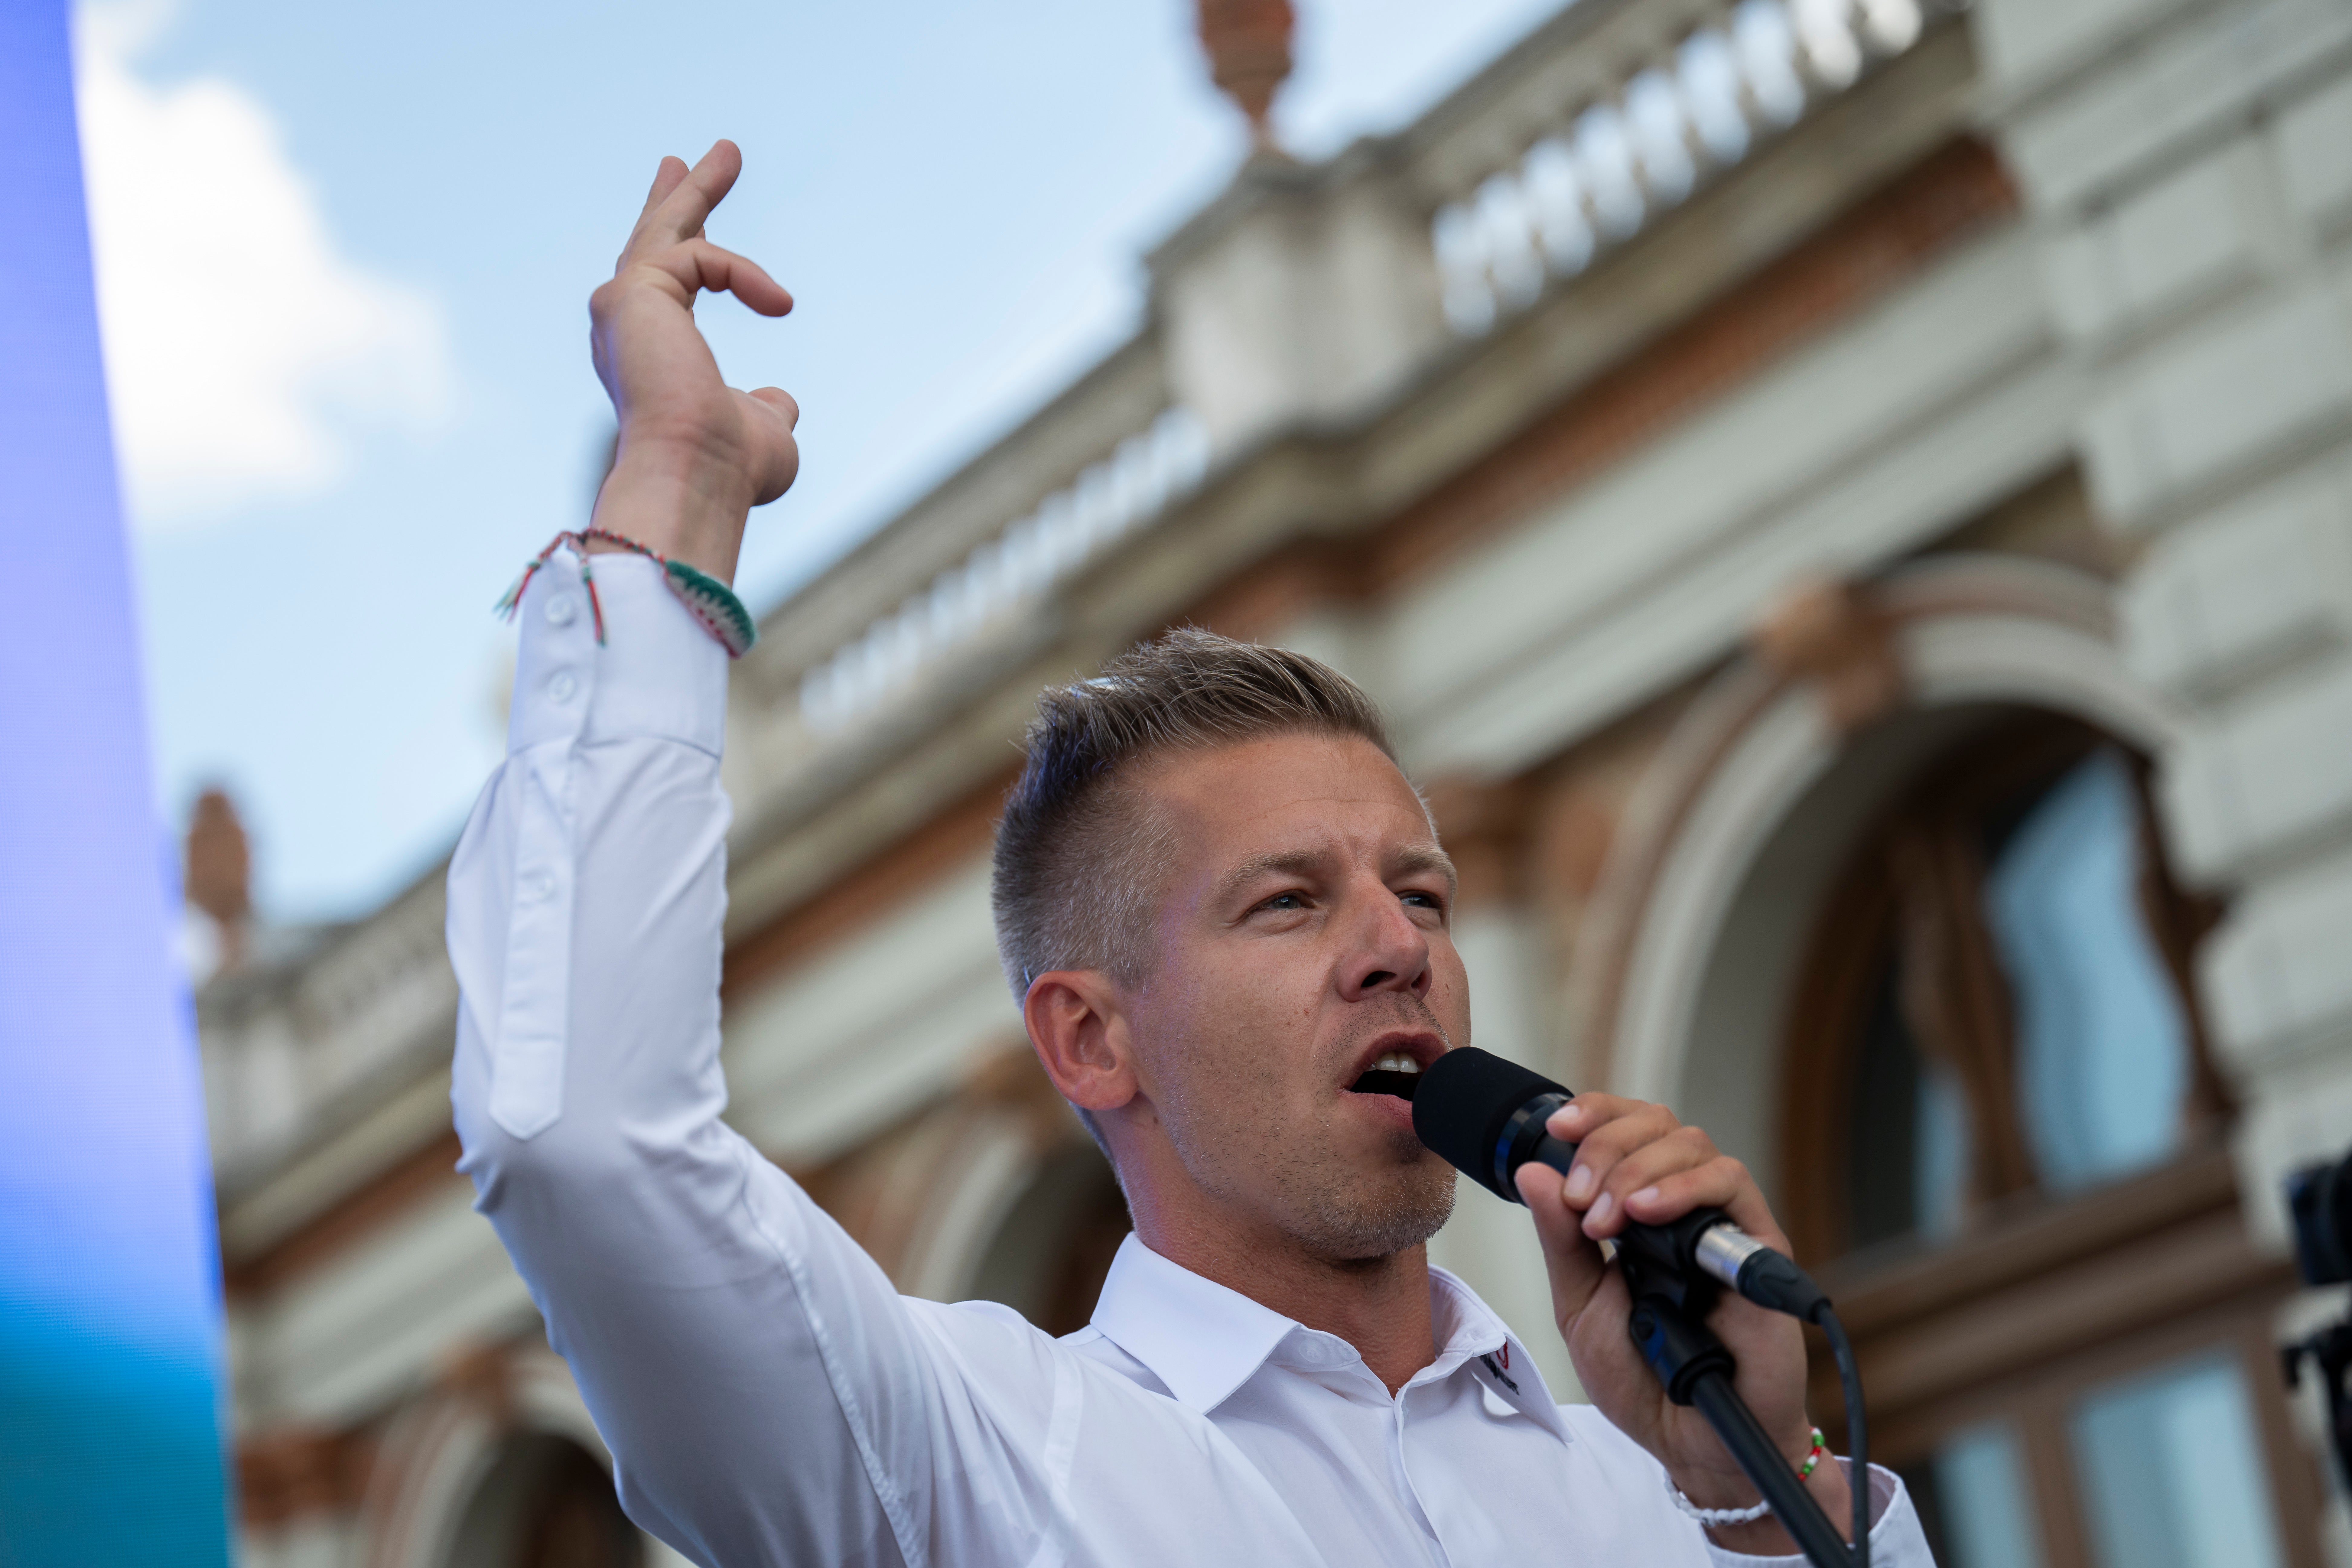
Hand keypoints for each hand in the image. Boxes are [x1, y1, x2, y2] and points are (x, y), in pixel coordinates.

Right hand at [586, 139, 799, 583]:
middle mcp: (626, 330)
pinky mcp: (632, 293)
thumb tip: (781, 401)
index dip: (696, 254)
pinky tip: (776, 302)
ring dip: (695, 190)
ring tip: (728, 153)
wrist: (693, 478)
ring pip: (662, 232)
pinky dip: (743, 275)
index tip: (712, 227)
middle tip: (692, 159)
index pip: (669, 290)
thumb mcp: (761, 431)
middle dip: (679, 199)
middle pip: (653, 247)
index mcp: (651, 356)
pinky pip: (700, 258)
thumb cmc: (726, 471)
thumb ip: (766, 407)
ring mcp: (621, 309)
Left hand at [1514, 1095, 1854, 1554]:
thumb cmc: (1640, 1376)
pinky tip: (1646, 1213)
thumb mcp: (1579, 1304)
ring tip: (1606, 1217)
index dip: (1595, 1113)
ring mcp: (1724, 1222)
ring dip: (1637, 1167)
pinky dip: (1684, 1187)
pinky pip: (1734, 1185)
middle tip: (1580, 1199)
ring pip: (1694, 1144)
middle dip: (1606, 1146)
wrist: (1687, 1438)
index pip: (1626, 1128)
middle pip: (1656, 1124)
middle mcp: (1684, 1204)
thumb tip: (1532, 1172)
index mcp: (1639, 1208)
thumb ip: (1560, 1240)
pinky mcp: (1761, 1246)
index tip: (1557, 1126)